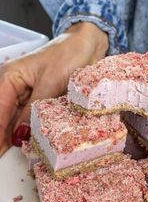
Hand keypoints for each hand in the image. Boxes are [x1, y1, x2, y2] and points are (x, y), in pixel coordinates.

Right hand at [0, 22, 107, 154]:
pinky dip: (31, 127)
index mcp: (10, 77)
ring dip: (17, 134)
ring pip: (17, 118)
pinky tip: (31, 140)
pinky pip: (32, 115)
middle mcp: (16, 86)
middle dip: (4, 135)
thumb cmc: (67, 55)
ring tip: (20, 152)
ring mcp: (30, 93)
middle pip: (4, 115)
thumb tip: (21, 135)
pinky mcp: (43, 97)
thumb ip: (33, 109)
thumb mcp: (49, 83)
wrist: (86, 45)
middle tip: (4, 156)